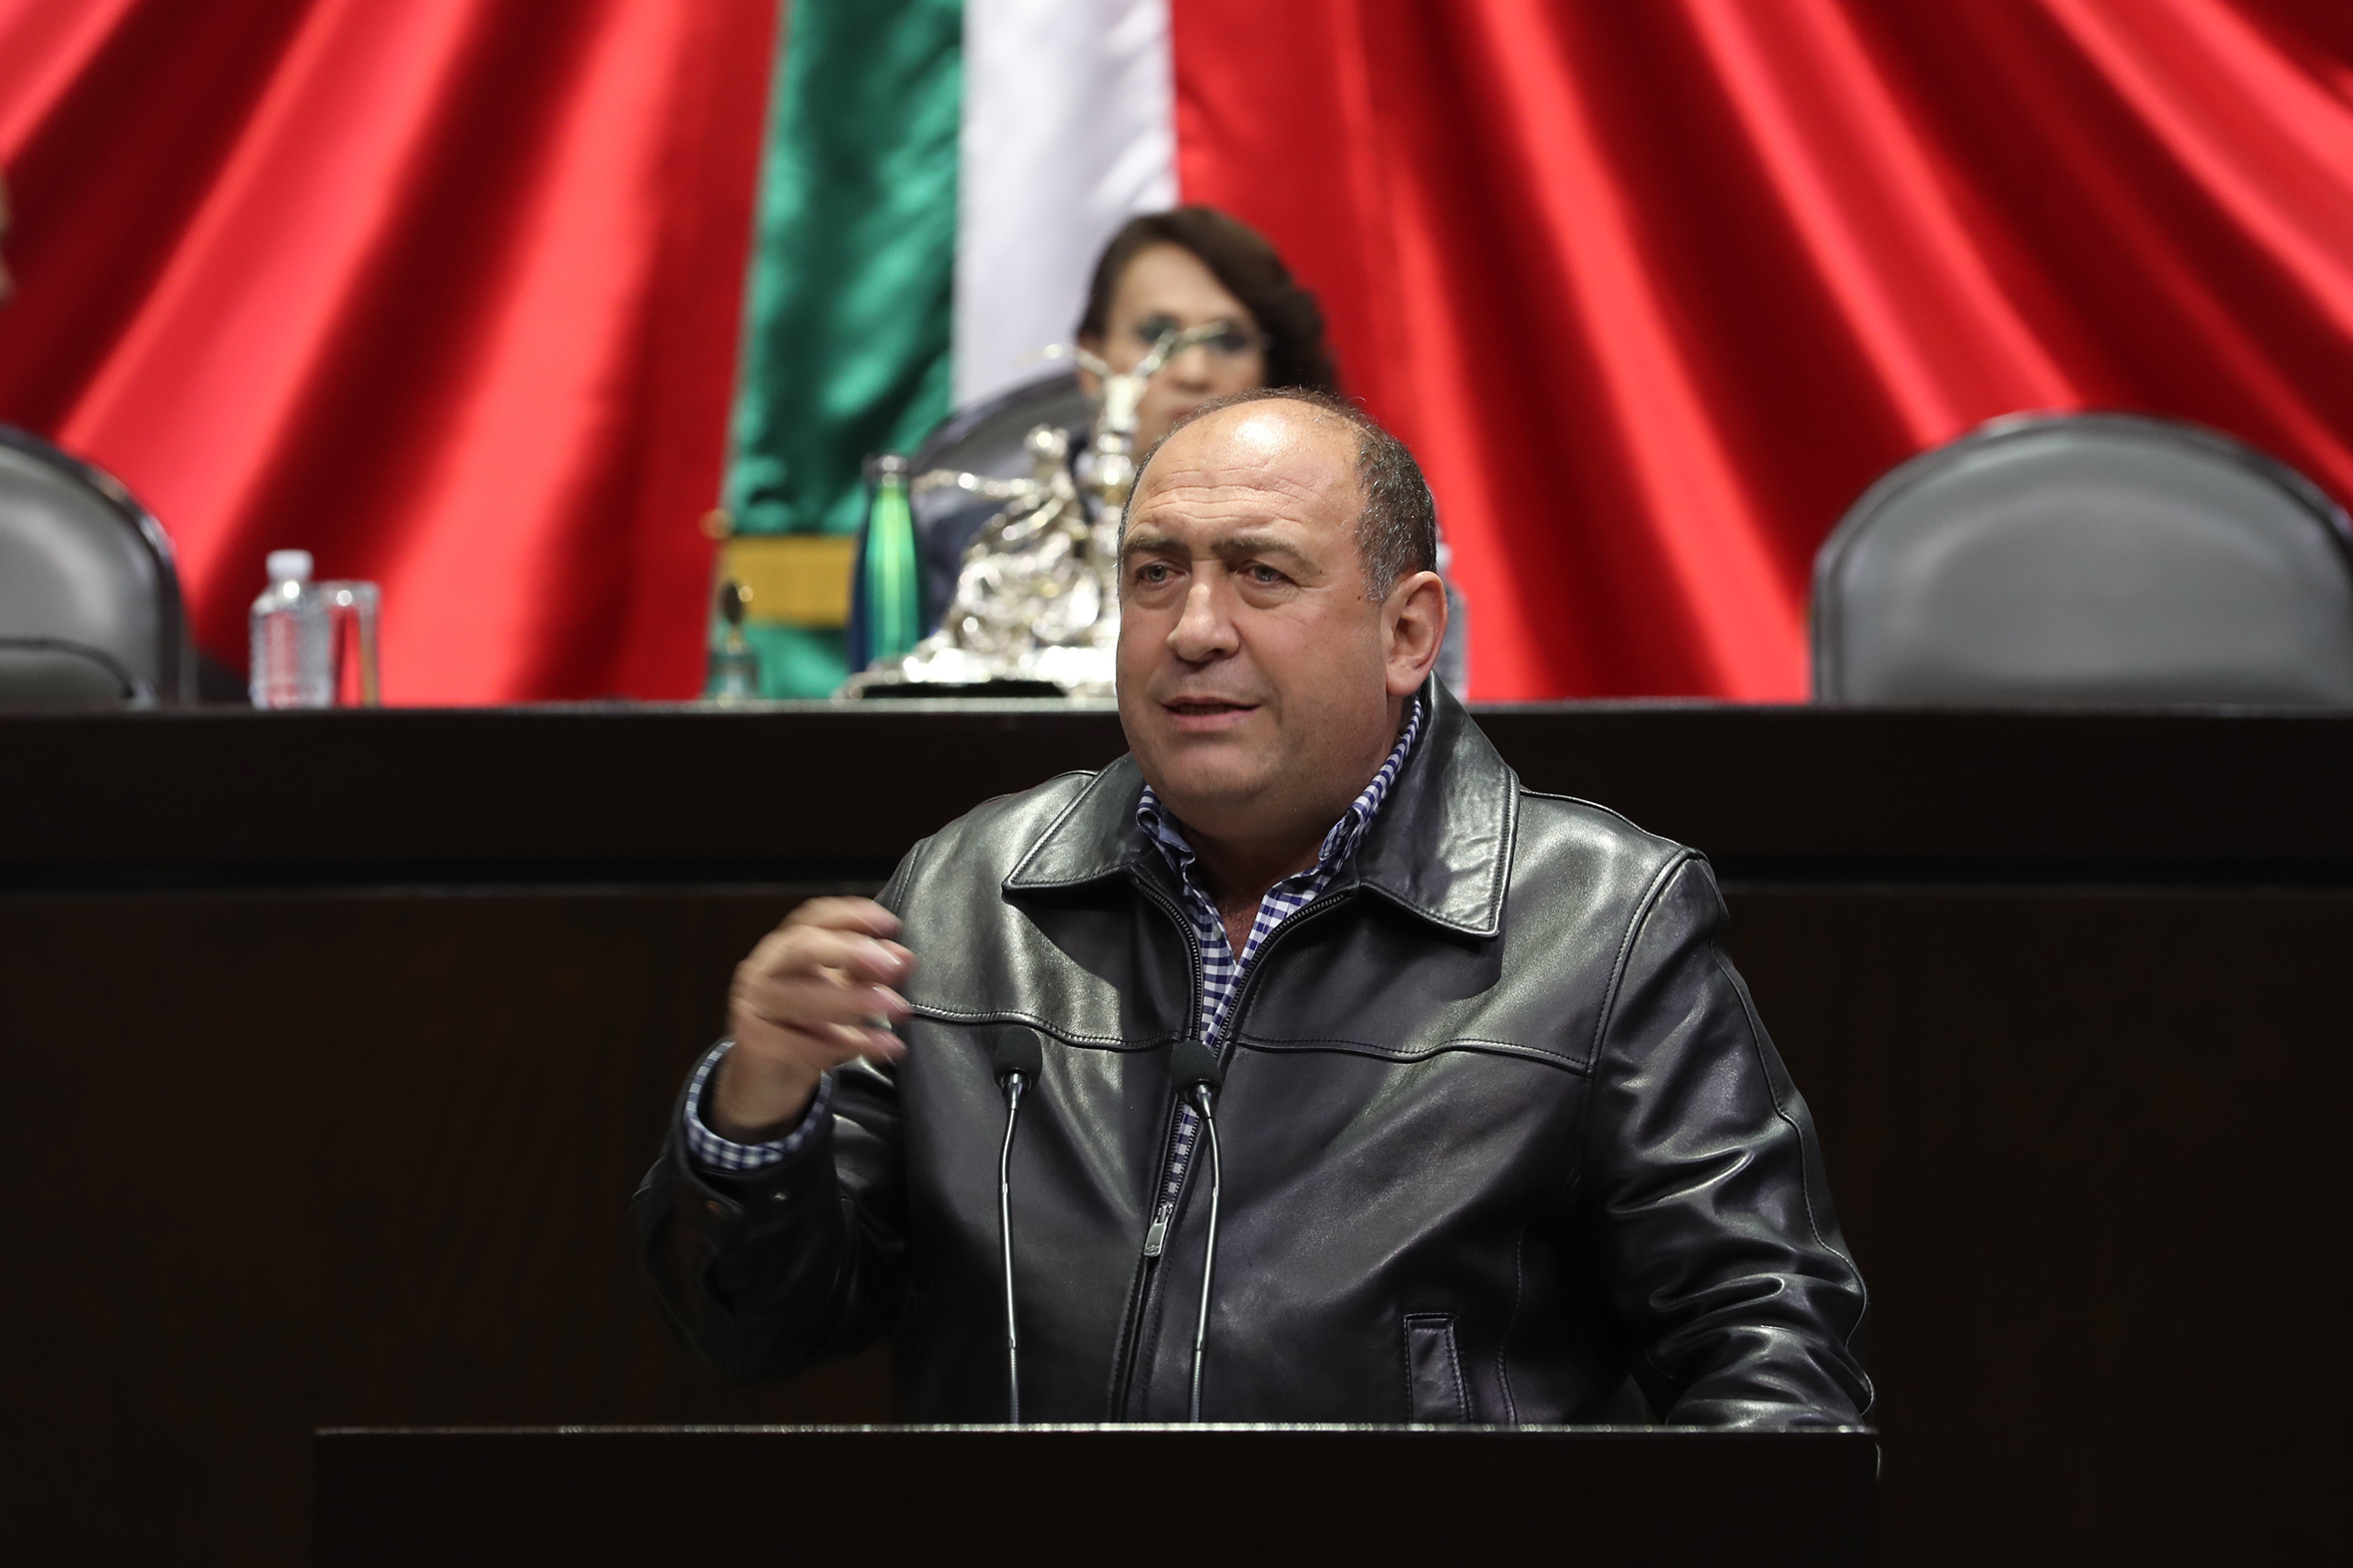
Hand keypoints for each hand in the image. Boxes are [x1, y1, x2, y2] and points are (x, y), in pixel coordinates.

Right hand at [710, 897, 912, 1139]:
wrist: (764, 1089)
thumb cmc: (802, 1033)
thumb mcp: (838, 997)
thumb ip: (867, 974)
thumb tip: (903, 957)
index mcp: (784, 949)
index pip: (814, 918)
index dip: (852, 916)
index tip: (890, 924)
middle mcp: (764, 970)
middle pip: (803, 947)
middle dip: (851, 952)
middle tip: (891, 967)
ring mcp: (756, 1007)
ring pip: (805, 997)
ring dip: (857, 1000)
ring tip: (896, 1009)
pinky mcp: (758, 1045)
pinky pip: (811, 1042)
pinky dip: (855, 1043)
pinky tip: (885, 1045)